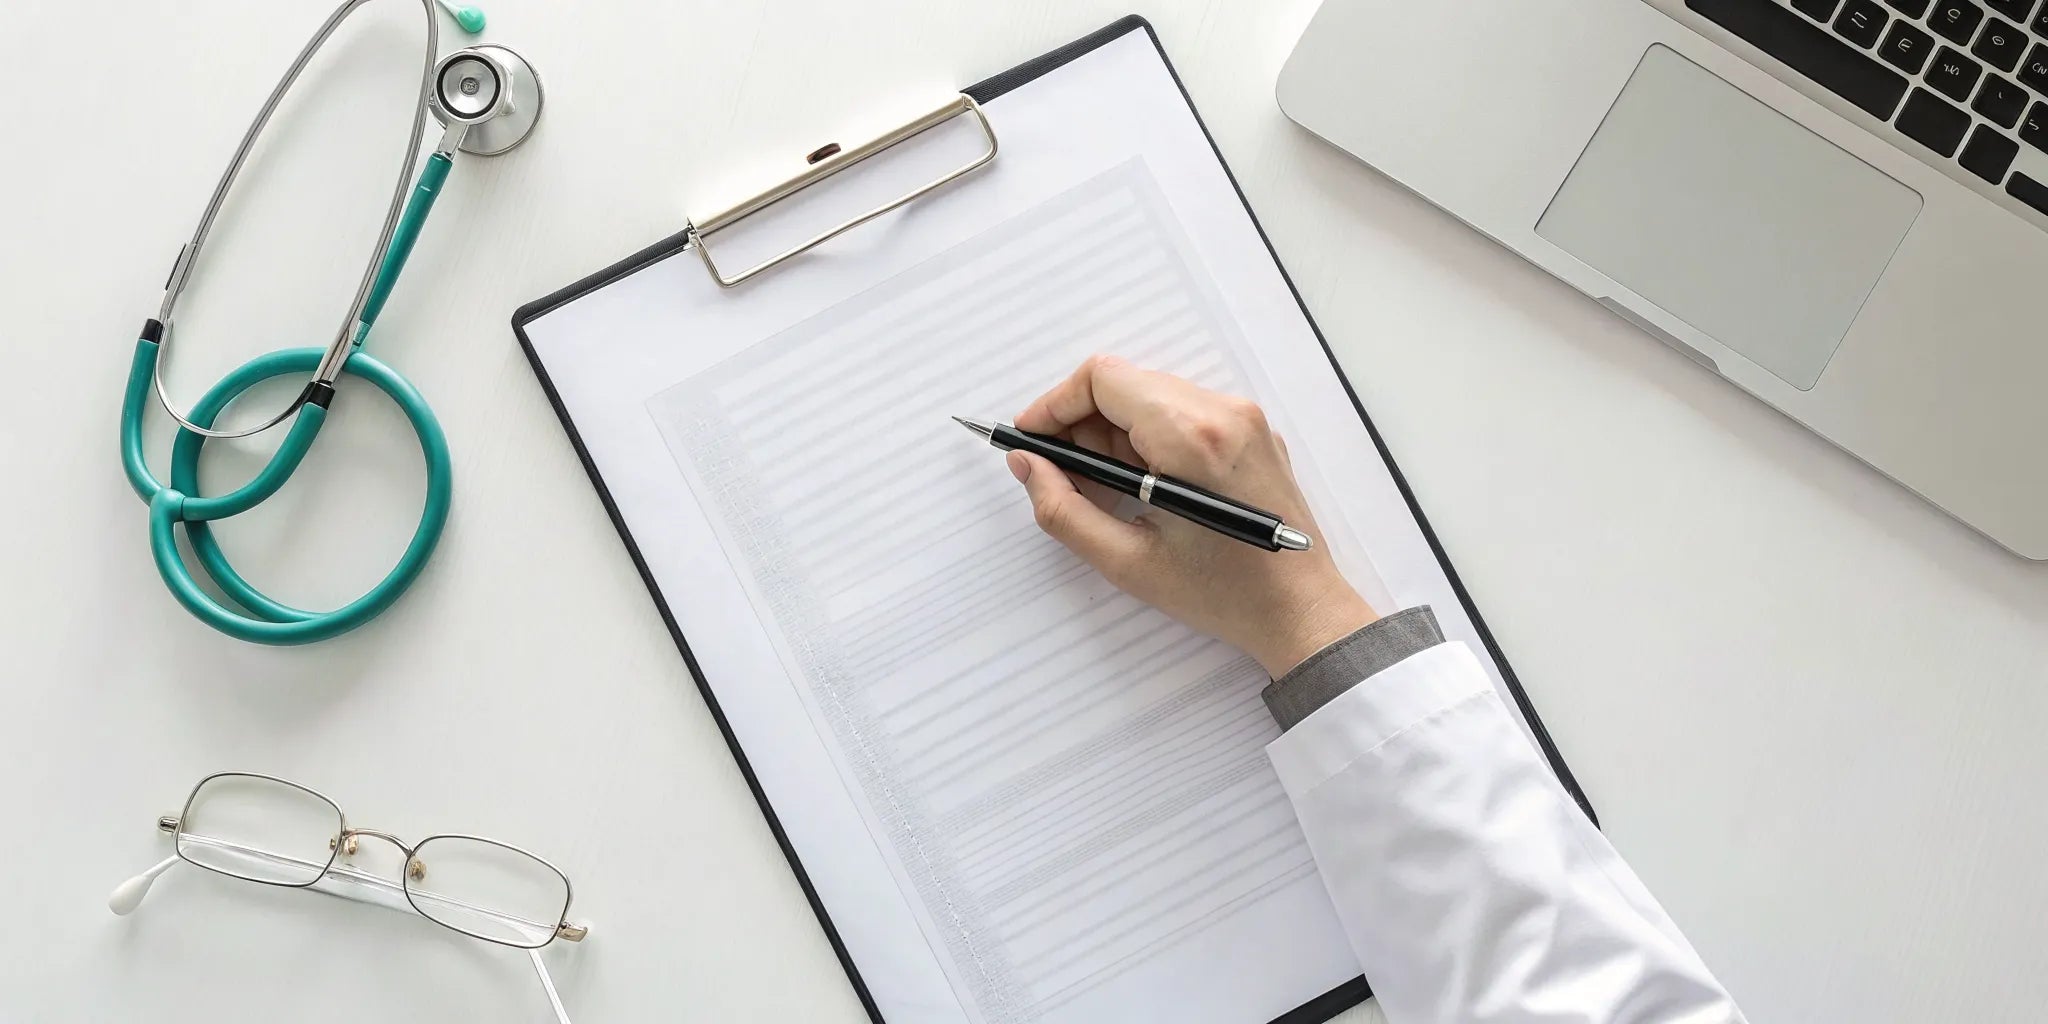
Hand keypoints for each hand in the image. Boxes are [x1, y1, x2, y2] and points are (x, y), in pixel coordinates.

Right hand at [1008, 355, 1375, 676]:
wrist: (1301, 610)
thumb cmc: (1222, 594)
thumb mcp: (1127, 562)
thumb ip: (1062, 509)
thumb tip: (1027, 464)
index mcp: (1192, 438)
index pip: (1104, 379)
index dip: (1055, 404)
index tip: (1031, 439)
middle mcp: (1223, 413)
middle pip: (1126, 385)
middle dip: (1082, 423)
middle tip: (1061, 474)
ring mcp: (1243, 418)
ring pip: (1152, 397)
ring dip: (1115, 433)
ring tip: (1104, 490)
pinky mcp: (1252, 432)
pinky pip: (1184, 412)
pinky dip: (1149, 438)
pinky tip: (1142, 487)